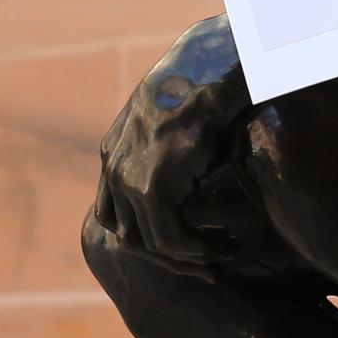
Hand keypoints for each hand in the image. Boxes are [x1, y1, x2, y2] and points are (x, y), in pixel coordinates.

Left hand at [94, 18, 249, 264]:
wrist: (210, 74)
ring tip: (222, 252)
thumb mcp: (182, 126)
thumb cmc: (207, 91)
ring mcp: (127, 180)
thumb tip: (200, 173)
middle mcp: (114, 169)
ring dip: (188, 257)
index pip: (115, 214)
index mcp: (115, 153)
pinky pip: (168, 239)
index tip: (185, 242)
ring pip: (150, 244)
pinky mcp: (151, 189)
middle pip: (129, 236)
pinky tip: (223, 243)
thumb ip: (175, 155)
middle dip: (169, 257)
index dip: (148, 236)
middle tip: (207, 264)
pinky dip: (197, 249)